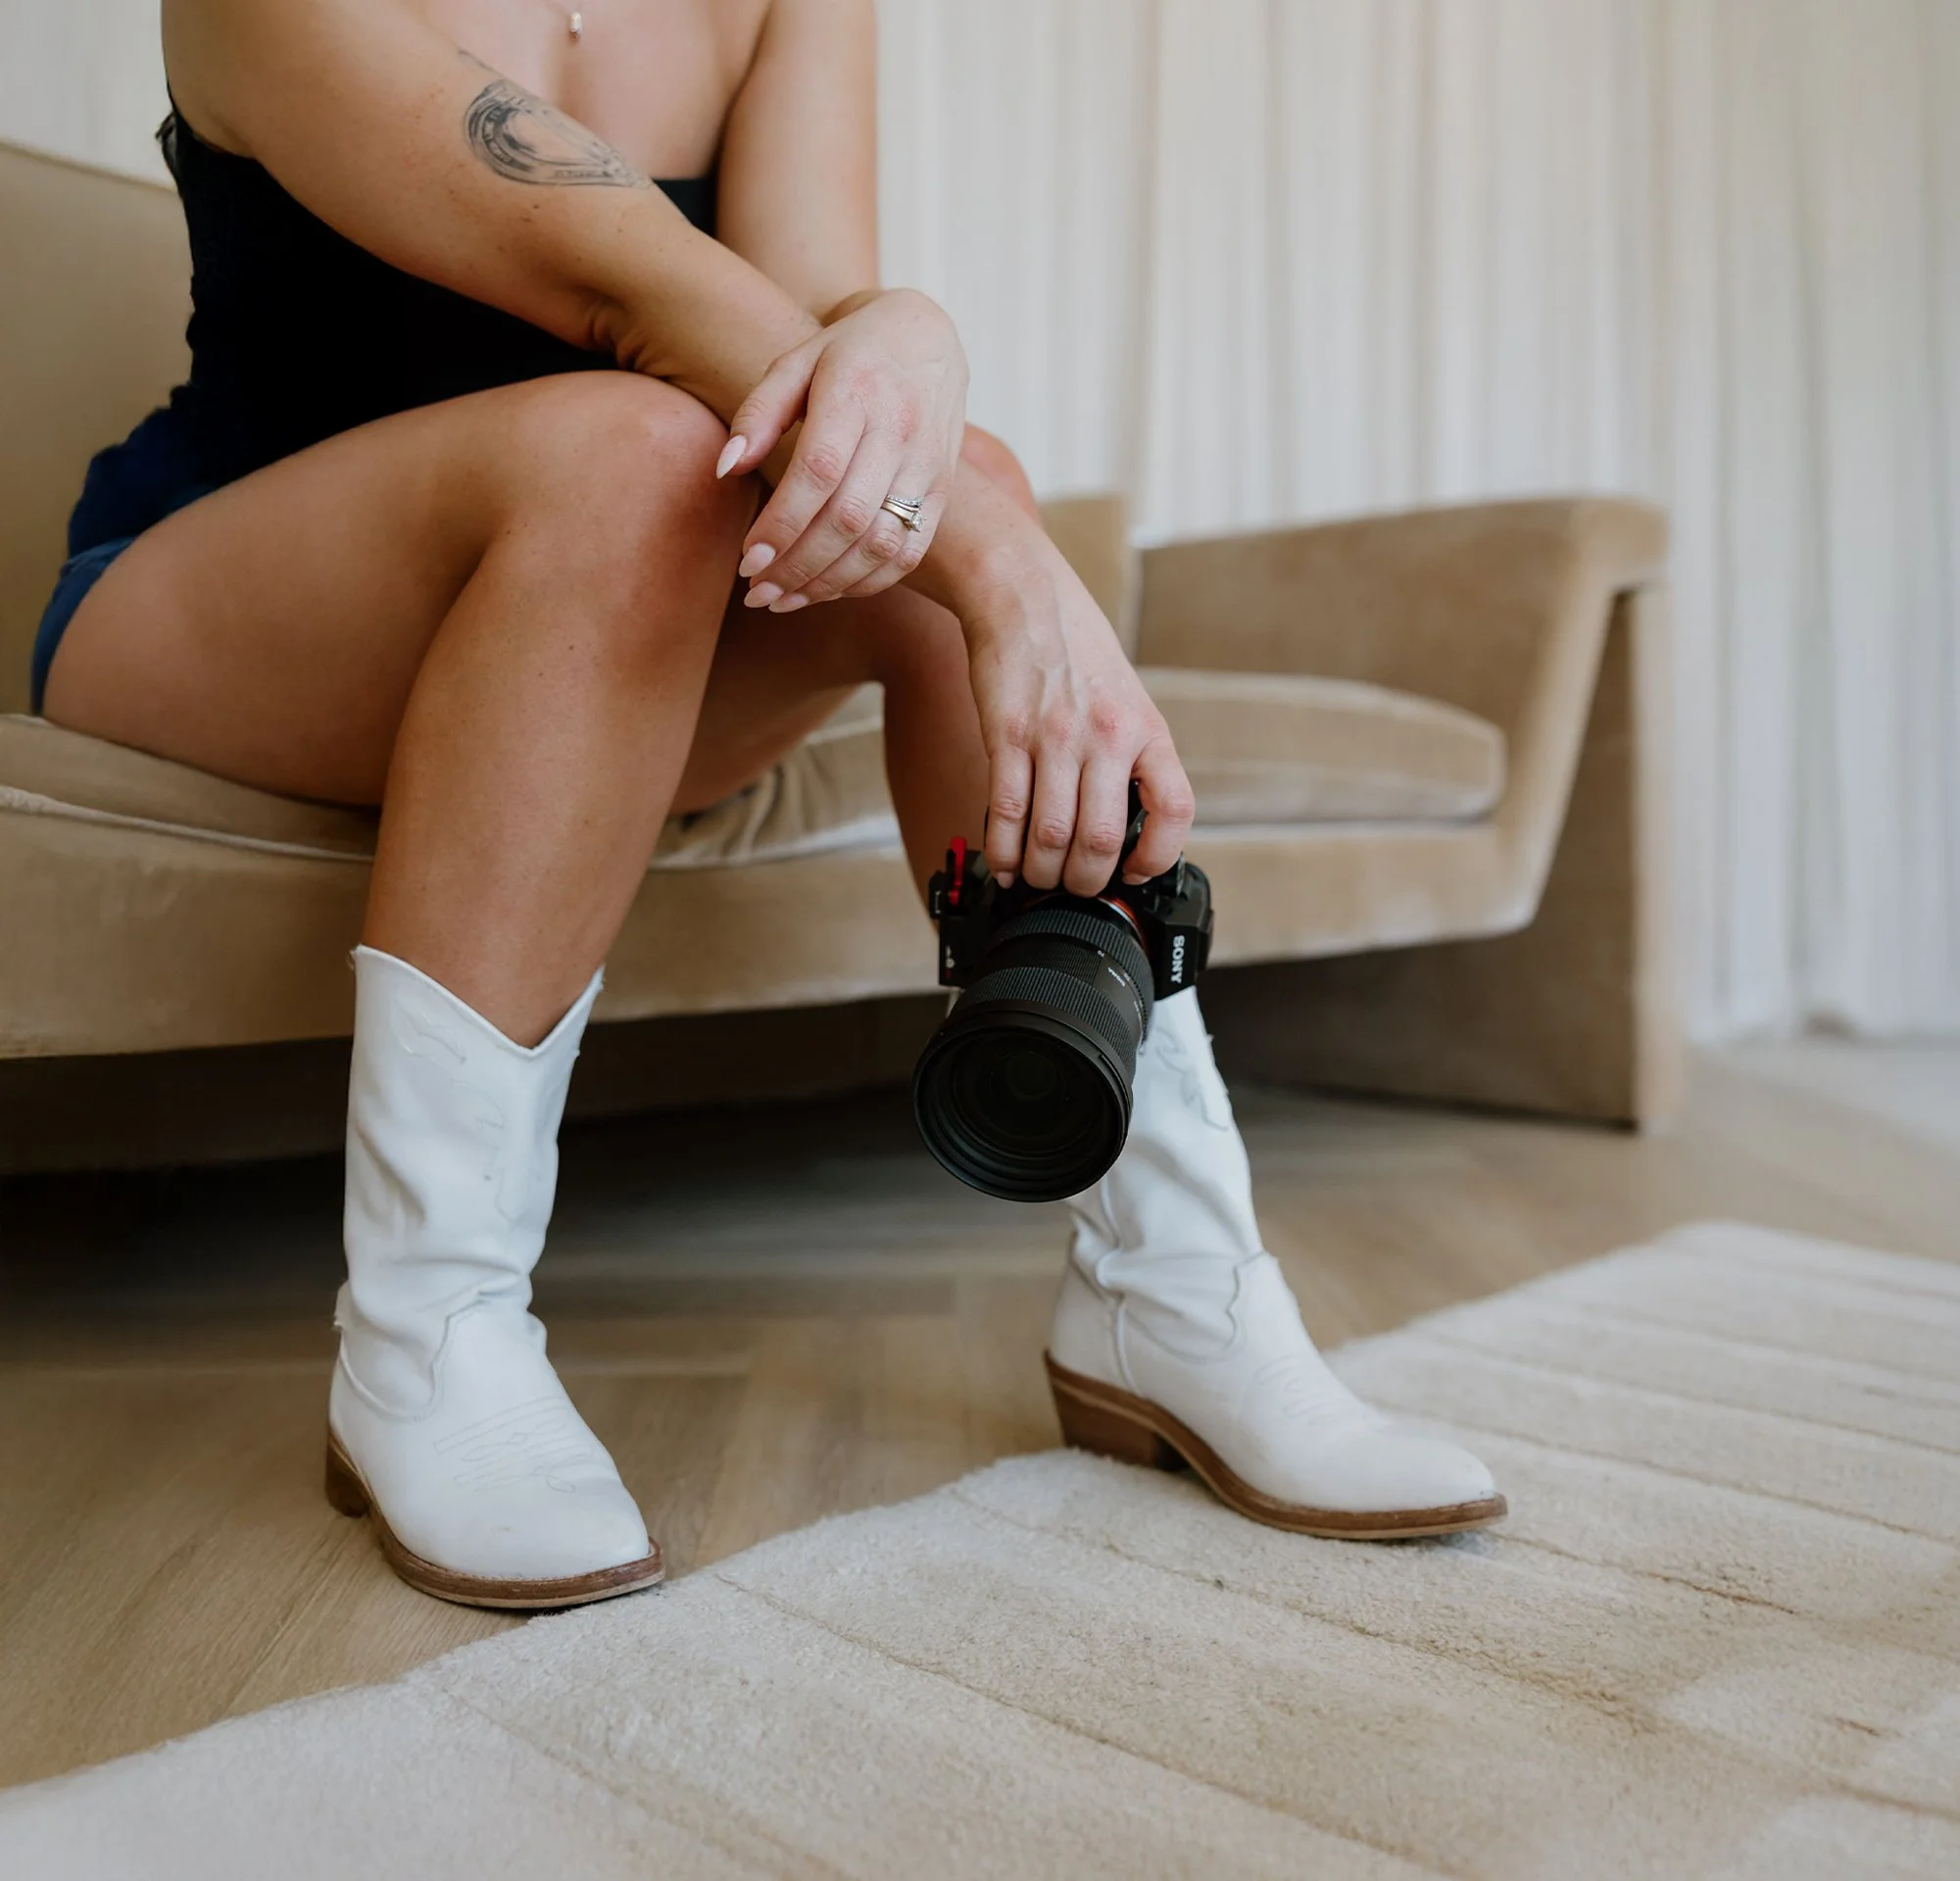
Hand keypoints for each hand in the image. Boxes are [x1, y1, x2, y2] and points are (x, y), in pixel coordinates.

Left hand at [715, 288, 967, 610]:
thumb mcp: (795, 362)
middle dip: (798, 565)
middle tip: (757, 591)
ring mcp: (928, 464)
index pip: (819, 472)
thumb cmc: (847, 354)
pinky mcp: (943, 491)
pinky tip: (826, 590)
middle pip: (849, 517)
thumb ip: (758, 413)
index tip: (747, 559)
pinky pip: (909, 552)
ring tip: (784, 600)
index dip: (782, 524)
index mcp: (857, 390)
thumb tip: (726, 470)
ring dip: (829, 583)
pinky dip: (866, 582)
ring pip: (881, 543)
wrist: (926, 339)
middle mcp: (900, 429)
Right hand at [962, 528, 1194, 895]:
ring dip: (1042, 871)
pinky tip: (1006, 862)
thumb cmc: (1075, 646)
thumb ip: (1129, 755)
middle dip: (1085, 880)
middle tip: (1073, 885)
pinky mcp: (1008, 736)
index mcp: (1146, 730)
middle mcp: (1106, 737)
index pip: (1173, 809)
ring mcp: (1056, 737)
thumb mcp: (1126, 698)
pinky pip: (1007, 812)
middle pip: (1101, 840)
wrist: (1024, 595)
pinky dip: (1005, 851)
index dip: (1158, 855)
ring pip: (1051, 836)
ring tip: (1037, 876)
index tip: (1135, 871)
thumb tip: (1124, 821)